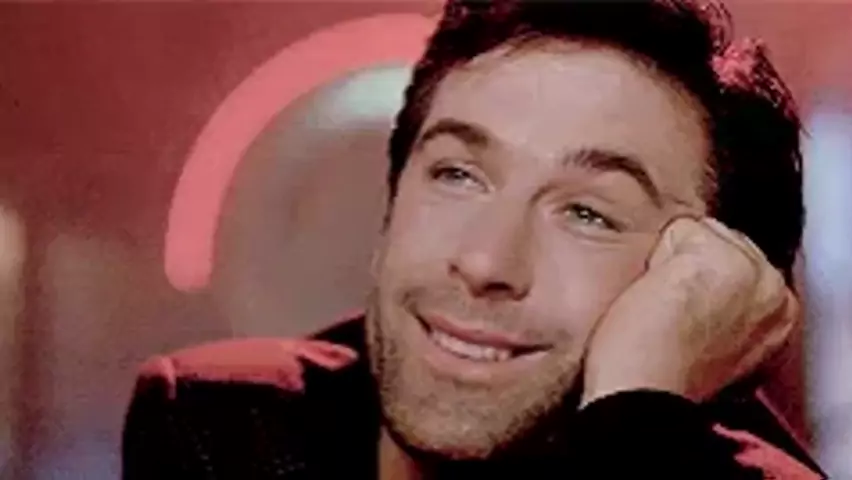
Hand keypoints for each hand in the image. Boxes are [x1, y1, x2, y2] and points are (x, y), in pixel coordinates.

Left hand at [580, 216, 798, 406]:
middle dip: (693, 270)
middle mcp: (773, 290)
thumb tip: (701, 293)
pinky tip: (655, 295)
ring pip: (701, 235)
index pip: (740, 266)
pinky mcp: (714, 251)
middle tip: (673, 315)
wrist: (649, 390)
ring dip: (675, 264)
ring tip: (663, 308)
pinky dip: (657, 257)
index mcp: (780, 316)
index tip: (690, 318)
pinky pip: (678, 230)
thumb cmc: (668, 378)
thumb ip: (725, 313)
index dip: (704, 285)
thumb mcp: (718, 347)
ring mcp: (748, 266)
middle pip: (724, 243)